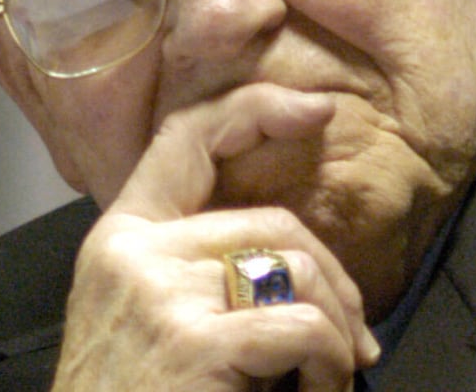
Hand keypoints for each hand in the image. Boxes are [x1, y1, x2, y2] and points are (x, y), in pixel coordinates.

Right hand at [52, 83, 379, 390]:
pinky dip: (329, 362)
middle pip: (270, 221)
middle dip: (333, 275)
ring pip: (295, 269)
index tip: (318, 110)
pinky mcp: (194, 339)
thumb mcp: (142, 314)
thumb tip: (286, 250)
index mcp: (120, 235)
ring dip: (336, 328)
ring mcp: (160, 291)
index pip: (186, 136)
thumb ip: (191, 264)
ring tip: (330, 373)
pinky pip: (300, 325)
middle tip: (356, 331)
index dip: (255, 109)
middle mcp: (132, 250)